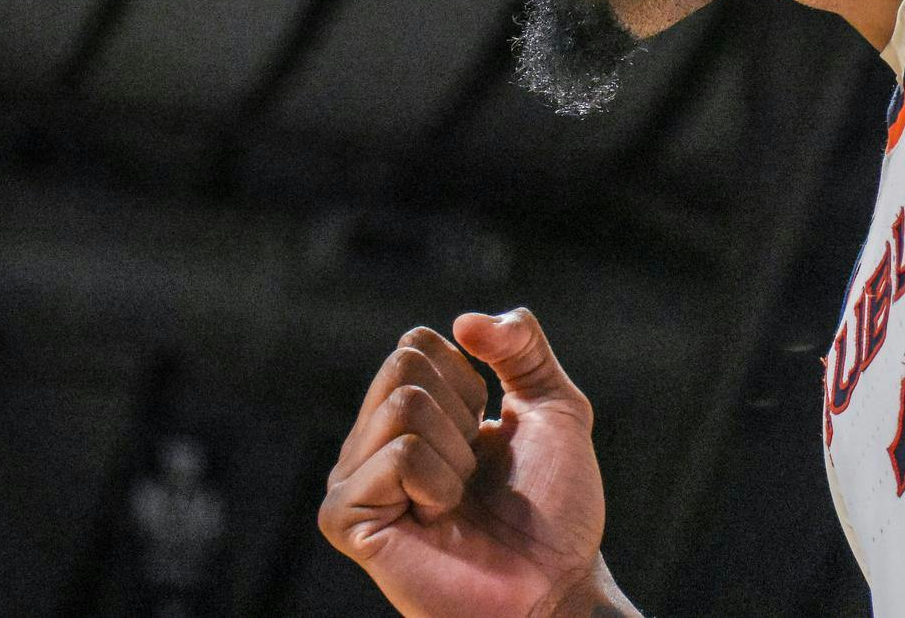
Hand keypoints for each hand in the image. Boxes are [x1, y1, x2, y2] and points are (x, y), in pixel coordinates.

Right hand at [318, 309, 627, 616]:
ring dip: (457, 455)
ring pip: (403, 406)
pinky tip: (440, 520)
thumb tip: (465, 320)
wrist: (557, 585)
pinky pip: (397, 455)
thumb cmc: (556, 507)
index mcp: (408, 417)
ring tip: (458, 501)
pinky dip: (439, 482)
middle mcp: (371, 444)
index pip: (415, 344)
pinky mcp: (346, 520)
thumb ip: (521, 346)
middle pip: (403, 365)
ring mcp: (353, 482)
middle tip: (473, 472)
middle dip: (463, 413)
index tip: (487, 435)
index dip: (470, 382)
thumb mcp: (555, 405)